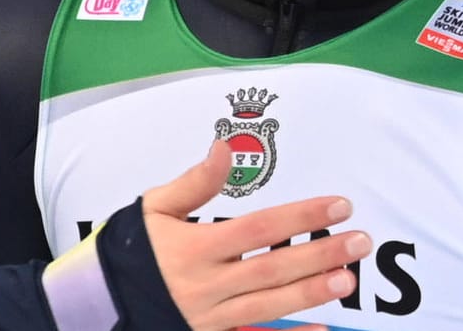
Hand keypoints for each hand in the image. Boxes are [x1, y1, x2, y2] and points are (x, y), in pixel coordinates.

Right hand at [143, 140, 368, 330]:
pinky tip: (321, 329)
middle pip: (273, 269)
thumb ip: (193, 182)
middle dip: (320, 254)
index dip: (300, 216)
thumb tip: (222, 150)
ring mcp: (211, 316)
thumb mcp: (154, 207)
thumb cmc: (132, 246)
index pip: (259, 229)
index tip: (338, 206)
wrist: (101, 298)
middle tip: (361, 242)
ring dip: (312, 293)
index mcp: (193, 248)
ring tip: (348, 279)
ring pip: (270, 306)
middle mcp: (206, 285)